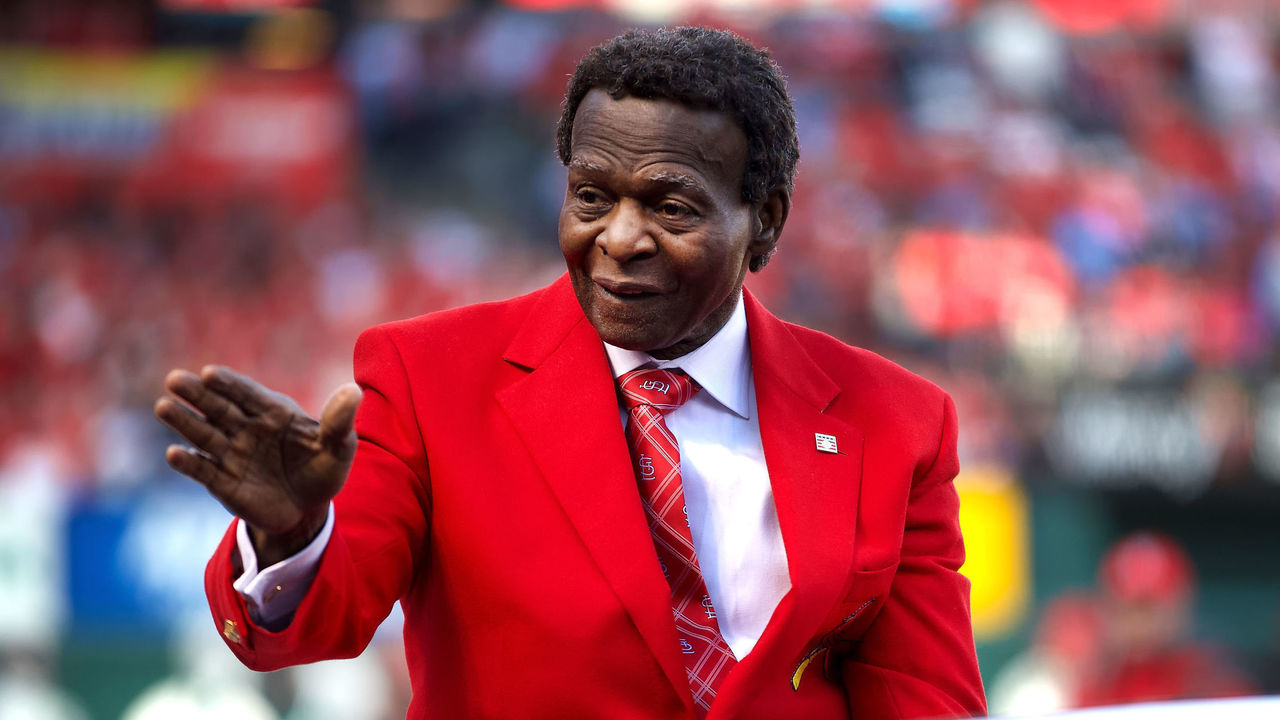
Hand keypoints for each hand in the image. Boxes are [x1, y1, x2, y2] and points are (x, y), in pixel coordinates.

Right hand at [154, 365, 361, 564]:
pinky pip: (203, 470)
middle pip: (218, 408)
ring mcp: (232, 454)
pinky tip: (173, 453)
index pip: (248, 393)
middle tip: (174, 379)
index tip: (211, 374)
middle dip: (196, 394)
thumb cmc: (323, 469)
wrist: (309, 509)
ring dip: (184, 421)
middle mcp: (247, 428)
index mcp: (273, 412)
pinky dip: (188, 462)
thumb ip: (340, 421)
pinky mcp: (223, 482)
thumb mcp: (340, 447)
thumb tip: (354, 392)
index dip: (230, 384)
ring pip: (204, 434)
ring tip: (164, 406)